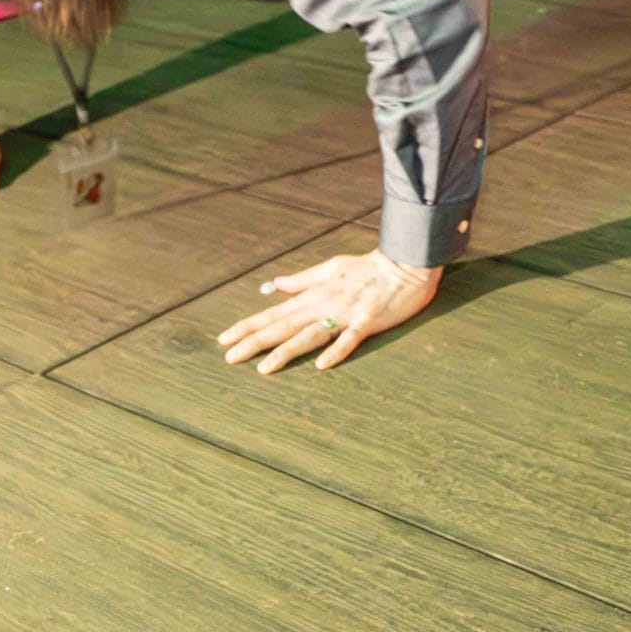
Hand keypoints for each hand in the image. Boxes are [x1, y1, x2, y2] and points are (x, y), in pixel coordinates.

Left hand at [217, 250, 443, 374]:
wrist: (406, 263)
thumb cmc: (368, 267)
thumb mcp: (330, 267)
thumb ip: (301, 280)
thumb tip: (274, 285)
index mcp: (314, 294)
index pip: (275, 312)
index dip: (249, 326)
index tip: (225, 339)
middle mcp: (324, 304)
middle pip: (285, 325)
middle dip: (256, 341)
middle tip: (230, 357)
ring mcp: (346, 313)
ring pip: (311, 334)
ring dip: (288, 351)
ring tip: (265, 369)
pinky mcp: (368, 320)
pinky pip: (350, 338)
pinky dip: (336, 350)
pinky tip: (322, 366)